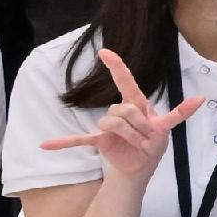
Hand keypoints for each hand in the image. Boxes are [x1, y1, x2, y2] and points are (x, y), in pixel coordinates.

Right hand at [33, 47, 202, 181]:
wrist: (141, 165)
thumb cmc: (151, 141)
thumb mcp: (162, 132)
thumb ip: (158, 121)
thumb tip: (170, 112)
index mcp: (137, 103)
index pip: (126, 82)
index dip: (117, 67)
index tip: (104, 52)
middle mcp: (120, 111)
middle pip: (125, 109)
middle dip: (141, 125)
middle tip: (148, 137)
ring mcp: (107, 126)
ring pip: (112, 122)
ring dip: (132, 136)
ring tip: (138, 144)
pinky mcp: (98, 140)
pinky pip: (79, 139)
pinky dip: (64, 142)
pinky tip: (46, 145)